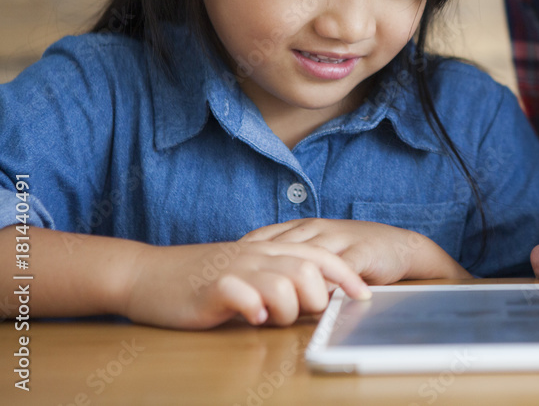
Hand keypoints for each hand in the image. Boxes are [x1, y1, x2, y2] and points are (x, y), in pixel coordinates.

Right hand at [123, 240, 369, 329]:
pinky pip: (247, 295)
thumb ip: (278, 281)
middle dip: (315, 299)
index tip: (363, 296)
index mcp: (269, 250)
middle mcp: (258, 254)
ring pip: (286, 283)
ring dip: (287, 310)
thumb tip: (312, 301)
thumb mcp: (246, 274)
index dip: (346, 276)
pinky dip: (256, 310)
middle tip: (299, 315)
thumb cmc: (198, 280)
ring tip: (269, 318)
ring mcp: (236, 268)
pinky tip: (251, 318)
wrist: (145, 274)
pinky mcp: (214, 286)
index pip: (320, 257)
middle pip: (310, 270)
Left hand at [242, 219, 469, 283]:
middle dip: (260, 269)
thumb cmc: (356, 250)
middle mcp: (318, 229)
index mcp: (304, 227)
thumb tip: (256, 279)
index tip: (223, 272)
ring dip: (288, 278)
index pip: (265, 237)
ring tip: (269, 300)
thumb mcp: (320, 248)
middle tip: (239, 291)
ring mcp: (340, 239)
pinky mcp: (362, 253)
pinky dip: (326, 283)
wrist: (402, 245)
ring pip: (307, 257)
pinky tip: (314, 299)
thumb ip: (292, 258)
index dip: (243, 254)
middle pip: (281, 248)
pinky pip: (341, 268)